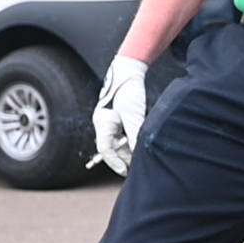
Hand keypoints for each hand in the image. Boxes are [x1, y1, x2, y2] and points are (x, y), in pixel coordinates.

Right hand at [91, 55, 148, 175]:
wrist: (131, 70)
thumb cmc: (129, 90)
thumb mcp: (134, 113)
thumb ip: (135, 133)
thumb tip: (140, 152)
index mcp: (102, 123)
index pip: (105, 149)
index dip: (114, 162)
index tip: (125, 171)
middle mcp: (104, 124)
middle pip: (112, 148)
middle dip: (124, 159)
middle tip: (135, 171)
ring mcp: (112, 122)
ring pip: (120, 143)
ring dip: (130, 151)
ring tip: (140, 162)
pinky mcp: (121, 120)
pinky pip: (125, 135)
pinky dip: (133, 142)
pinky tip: (142, 148)